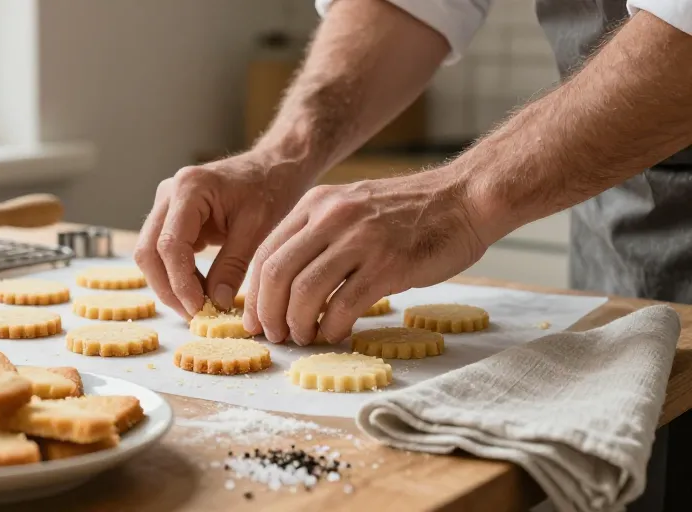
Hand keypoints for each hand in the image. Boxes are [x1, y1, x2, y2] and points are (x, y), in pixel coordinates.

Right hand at [135, 152, 311, 318]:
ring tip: (198, 306)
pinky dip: (175, 275)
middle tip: (195, 314)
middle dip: (168, 288)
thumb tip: (216, 303)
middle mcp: (168, 193)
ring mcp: (165, 205)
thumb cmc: (270, 189)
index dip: (180, 282)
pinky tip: (199, 291)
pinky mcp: (169, 218)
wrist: (272, 167)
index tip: (198, 308)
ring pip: (149, 255)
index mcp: (189, 188)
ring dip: (169, 285)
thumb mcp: (258, 229)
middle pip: (148, 251)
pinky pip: (161, 253)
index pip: (169, 244)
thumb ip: (233, 266)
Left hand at [242, 166, 489, 344]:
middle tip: (276, 336)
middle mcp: (331, 217)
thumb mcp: (351, 208)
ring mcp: (360, 239)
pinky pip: (345, 303)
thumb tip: (286, 284)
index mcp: (317, 204)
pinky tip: (334, 334)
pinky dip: (332, 326)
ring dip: (298, 323)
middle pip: (277, 274)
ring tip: (304, 337)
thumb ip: (318, 236)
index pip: (266, 253)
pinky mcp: (388, 263)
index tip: (256, 320)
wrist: (465, 198)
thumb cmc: (409, 212)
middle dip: (269, 313)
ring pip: (305, 290)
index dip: (254, 294)